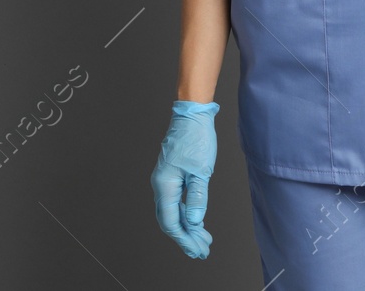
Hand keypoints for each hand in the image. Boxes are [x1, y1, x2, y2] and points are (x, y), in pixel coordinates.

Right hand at [150, 100, 219, 257]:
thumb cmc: (196, 138)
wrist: (191, 115)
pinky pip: (176, 201)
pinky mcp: (171, 176)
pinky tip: (196, 220)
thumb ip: (197, 198)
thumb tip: (193, 222)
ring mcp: (165, 180)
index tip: (197, 250)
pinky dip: (186, 213)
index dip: (184, 239)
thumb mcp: (201, 171)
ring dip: (187, 227)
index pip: (171, 221)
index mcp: (165, 185)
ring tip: (203, 239)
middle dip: (186, 237)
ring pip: (173, 211)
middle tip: (202, 250)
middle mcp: (161, 185)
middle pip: (170, 220)